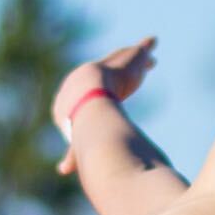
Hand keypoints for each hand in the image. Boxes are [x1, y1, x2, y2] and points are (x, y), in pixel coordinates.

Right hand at [53, 36, 157, 174]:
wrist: (89, 101)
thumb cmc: (79, 125)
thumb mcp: (77, 143)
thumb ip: (71, 157)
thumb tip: (61, 172)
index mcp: (76, 90)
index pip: (90, 89)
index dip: (100, 92)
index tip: (108, 94)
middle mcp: (93, 73)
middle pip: (106, 71)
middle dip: (115, 70)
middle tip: (125, 71)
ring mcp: (111, 64)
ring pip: (122, 60)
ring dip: (131, 58)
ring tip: (143, 57)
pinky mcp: (129, 58)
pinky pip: (139, 50)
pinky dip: (146, 47)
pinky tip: (153, 43)